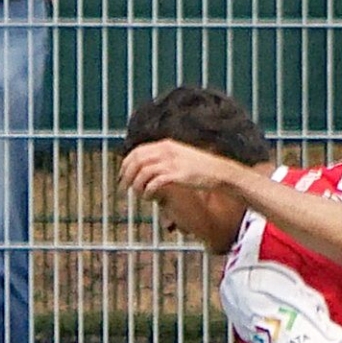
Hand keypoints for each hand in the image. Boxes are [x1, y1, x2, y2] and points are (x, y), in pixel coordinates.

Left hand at [119, 140, 237, 199]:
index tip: (122, 175)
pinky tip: (149, 197)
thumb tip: (149, 166)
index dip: (126, 164)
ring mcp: (172, 163)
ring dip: (137, 185)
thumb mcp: (181, 155)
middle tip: (124, 187)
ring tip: (138, 194)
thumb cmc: (200, 167)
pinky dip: (148, 191)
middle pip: (137, 161)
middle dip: (127, 175)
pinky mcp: (177, 176)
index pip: (137, 151)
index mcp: (165, 145)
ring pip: (143, 172)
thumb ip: (165, 157)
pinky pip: (154, 183)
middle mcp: (166, 151)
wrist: (219, 171)